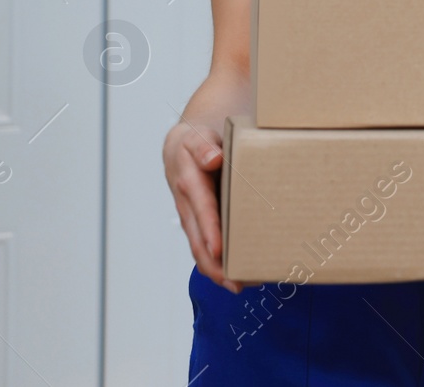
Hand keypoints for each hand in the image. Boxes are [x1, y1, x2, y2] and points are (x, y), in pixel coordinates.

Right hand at [163, 120, 242, 293]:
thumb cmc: (197, 141)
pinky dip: (218, 263)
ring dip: (217, 271)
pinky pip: (204, 247)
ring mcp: (192, 218)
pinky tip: (238, 273)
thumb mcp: (199, 138)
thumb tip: (213, 159)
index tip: (219, 250)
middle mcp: (188, 206)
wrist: (183, 145)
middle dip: (215, 265)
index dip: (210, 231)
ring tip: (241, 285)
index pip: (202, 210)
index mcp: (190, 182)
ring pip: (200, 250)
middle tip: (236, 283)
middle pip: (198, 241)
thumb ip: (205, 146)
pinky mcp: (198, 224)